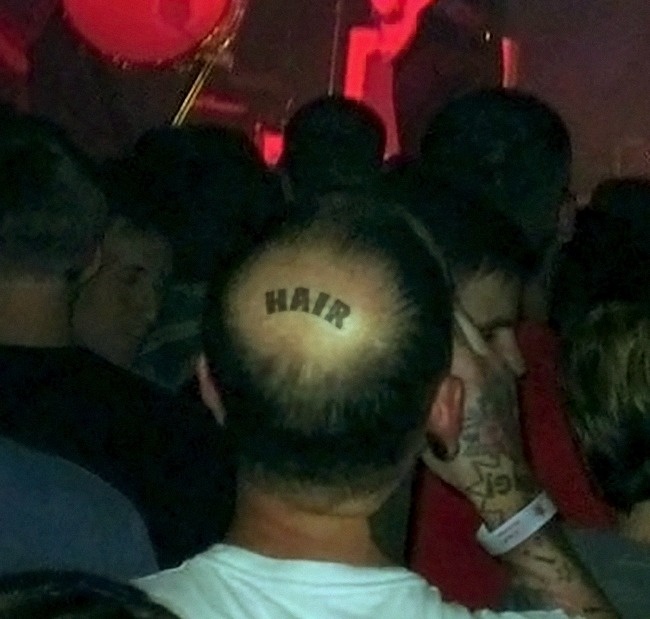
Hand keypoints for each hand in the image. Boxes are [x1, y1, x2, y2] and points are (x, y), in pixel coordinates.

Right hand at [423, 308, 537, 524]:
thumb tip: (396, 367)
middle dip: (436, 309)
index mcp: (466, 370)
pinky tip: (462, 339)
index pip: (443, 323)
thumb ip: (416, 392)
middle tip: (411, 309)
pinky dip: (476, 335)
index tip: (402, 303)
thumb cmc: (459, 458)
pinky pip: (493, 341)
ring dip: (454, 320)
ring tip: (432, 318)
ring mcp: (501, 364)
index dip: (421, 311)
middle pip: (460, 316)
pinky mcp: (508, 373)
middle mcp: (486, 359)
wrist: (502, 478)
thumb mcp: (426, 429)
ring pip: (475, 326)